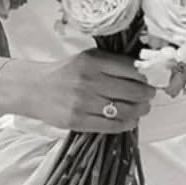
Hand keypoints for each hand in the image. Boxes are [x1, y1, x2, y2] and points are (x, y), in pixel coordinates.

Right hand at [17, 48, 155, 132]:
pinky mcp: (78, 120)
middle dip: (147, 95)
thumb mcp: (87, 59)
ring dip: (139, 111)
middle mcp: (89, 80)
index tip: (151, 80)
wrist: (34, 88)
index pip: (132, 69)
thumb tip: (145, 73)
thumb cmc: (65, 73)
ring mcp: (83, 102)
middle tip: (148, 96)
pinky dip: (126, 124)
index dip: (147, 77)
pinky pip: (112, 126)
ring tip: (140, 109)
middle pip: (134, 91)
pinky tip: (129, 120)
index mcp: (93, 61)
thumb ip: (112, 64)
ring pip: (126, 110)